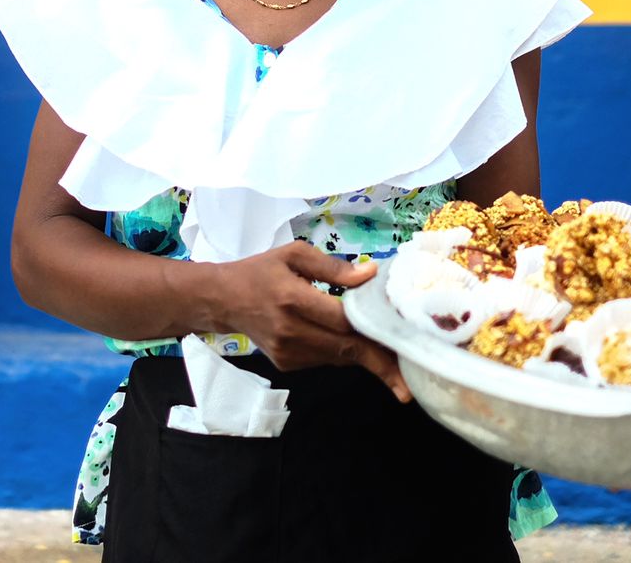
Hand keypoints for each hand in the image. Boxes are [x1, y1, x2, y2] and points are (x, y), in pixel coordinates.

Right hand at [210, 242, 410, 402]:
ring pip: (339, 358)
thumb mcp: (294, 254)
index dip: (375, 332)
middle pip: (346, 350)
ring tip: (389, 353)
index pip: (343, 322)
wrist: (222, 300)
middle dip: (380, 362)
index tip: (403, 343)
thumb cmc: (261, 271)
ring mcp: (288, 353)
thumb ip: (333, 266)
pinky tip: (350, 341)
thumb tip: (371, 275)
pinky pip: (326, 360)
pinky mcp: (288, 365)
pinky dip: (342, 352)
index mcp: (293, 299)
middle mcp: (291, 332)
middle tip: (409, 377)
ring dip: (364, 355)